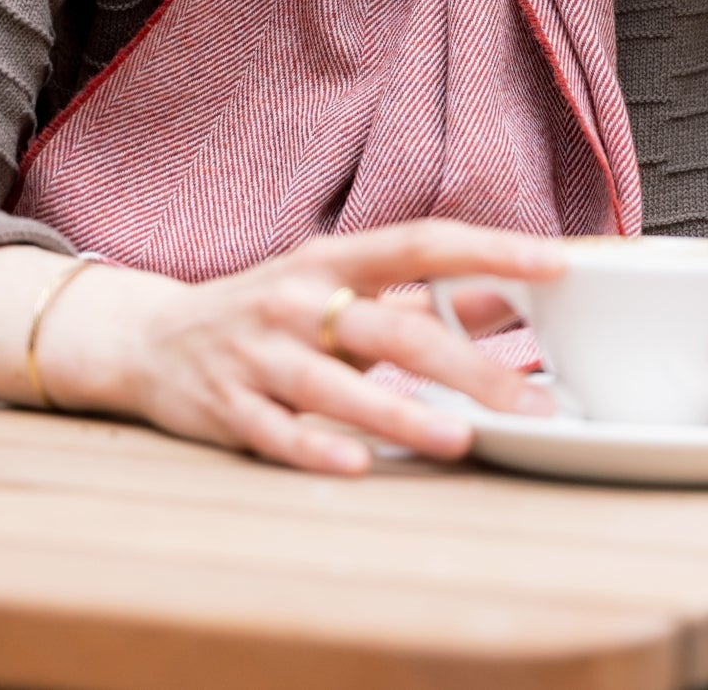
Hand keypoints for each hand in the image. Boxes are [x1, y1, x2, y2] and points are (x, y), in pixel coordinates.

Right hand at [38, 221, 564, 475]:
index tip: (556, 262)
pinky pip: (278, 431)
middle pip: (392, 325)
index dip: (490, 249)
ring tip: (459, 439)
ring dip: (401, 411)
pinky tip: (359, 466)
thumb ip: (420, 298)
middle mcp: (297, 299)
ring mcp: (259, 353)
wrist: (150, 338)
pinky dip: (318, 449)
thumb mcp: (337, 288)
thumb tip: (512, 300)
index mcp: (332, 260)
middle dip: (466, 364)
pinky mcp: (227, 408)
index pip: (423, 242)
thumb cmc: (270, 313)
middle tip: (531, 401)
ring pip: (336, 384)